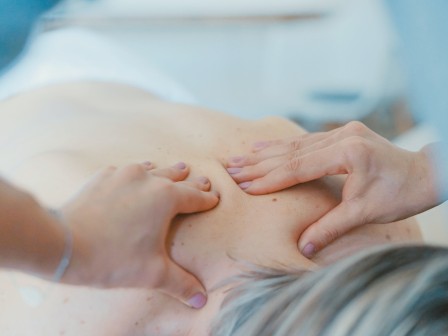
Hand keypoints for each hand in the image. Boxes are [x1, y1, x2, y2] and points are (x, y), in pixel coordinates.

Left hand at [59, 161, 218, 308]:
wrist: (64, 244)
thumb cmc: (112, 258)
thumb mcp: (152, 273)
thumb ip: (181, 284)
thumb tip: (201, 299)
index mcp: (166, 198)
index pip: (195, 197)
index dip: (207, 199)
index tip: (214, 197)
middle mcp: (148, 180)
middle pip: (176, 178)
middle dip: (191, 181)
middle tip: (202, 179)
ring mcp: (123, 175)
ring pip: (152, 169)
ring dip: (166, 171)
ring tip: (177, 168)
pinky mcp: (103, 177)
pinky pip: (126, 170)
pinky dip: (136, 173)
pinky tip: (135, 174)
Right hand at [227, 121, 438, 257]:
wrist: (425, 173)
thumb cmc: (400, 194)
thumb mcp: (365, 213)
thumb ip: (331, 227)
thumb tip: (304, 247)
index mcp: (347, 153)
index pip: (298, 167)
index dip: (270, 178)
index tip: (245, 185)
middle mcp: (342, 137)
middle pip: (291, 152)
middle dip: (259, 163)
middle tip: (231, 168)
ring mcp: (342, 132)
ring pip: (296, 144)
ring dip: (266, 152)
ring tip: (240, 156)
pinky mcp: (342, 134)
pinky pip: (306, 140)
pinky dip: (283, 146)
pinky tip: (265, 147)